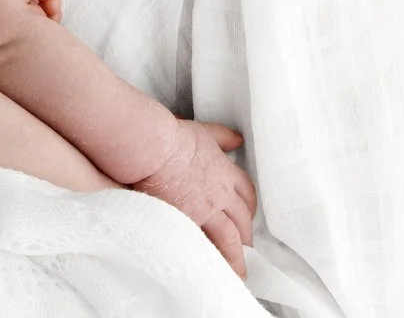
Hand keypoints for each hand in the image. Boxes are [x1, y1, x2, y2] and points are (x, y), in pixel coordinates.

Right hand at [132, 119, 256, 277]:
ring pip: (230, 238)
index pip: (246, 192)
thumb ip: (222, 136)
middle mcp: (220, 193)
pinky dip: (211, 257)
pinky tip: (212, 268)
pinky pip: (205, 244)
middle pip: (242, 218)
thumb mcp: (204, 132)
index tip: (248, 216)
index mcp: (225, 171)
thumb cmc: (174, 138)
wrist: (154, 149)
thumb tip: (237, 139)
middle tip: (248, 250)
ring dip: (236, 256)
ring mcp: (206, 210)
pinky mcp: (188, 221)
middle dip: (246, 235)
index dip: (249, 206)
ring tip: (239, 271)